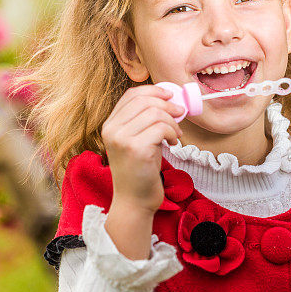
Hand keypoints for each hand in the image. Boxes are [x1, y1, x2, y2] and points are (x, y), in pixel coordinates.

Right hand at [101, 84, 185, 213]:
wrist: (134, 201)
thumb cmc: (140, 170)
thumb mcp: (139, 139)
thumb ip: (146, 120)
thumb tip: (170, 99)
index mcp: (110, 125)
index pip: (131, 94)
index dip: (154, 90)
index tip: (170, 95)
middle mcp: (112, 130)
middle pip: (144, 100)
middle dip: (168, 104)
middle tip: (180, 113)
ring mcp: (122, 139)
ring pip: (155, 112)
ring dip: (173, 121)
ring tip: (176, 134)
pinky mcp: (136, 149)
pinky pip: (161, 128)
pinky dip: (173, 133)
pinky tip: (173, 143)